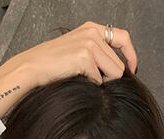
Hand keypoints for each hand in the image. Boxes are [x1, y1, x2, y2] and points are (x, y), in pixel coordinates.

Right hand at [15, 21, 136, 87]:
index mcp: (91, 28)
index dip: (131, 56)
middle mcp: (92, 32)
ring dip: (102, 83)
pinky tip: (76, 80)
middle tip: (93, 81)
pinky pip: (99, 81)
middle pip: (120, 65)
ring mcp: (89, 44)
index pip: (123, 37)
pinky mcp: (84, 57)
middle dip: (111, 78)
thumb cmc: (51, 65)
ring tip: (83, 79)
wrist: (31, 68)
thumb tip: (120, 71)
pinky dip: (90, 86)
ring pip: (114, 74)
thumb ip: (98, 53)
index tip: (132, 69)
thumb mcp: (77, 50)